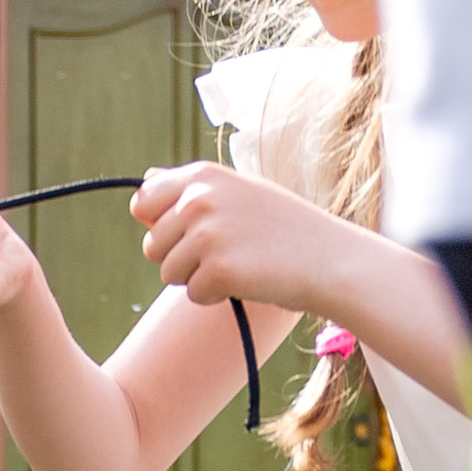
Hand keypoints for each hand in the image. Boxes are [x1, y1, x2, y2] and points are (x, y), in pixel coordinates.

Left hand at [134, 161, 357, 315]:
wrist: (329, 258)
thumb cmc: (282, 228)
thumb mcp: (237, 192)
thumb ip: (190, 189)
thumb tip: (145, 180)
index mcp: (201, 176)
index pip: (142, 203)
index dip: (160, 225)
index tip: (190, 231)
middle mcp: (198, 200)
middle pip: (152, 246)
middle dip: (181, 257)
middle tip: (227, 250)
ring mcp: (206, 234)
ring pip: (168, 273)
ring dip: (198, 277)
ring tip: (239, 261)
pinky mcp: (217, 269)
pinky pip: (193, 294)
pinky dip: (216, 295)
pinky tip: (248, 278)